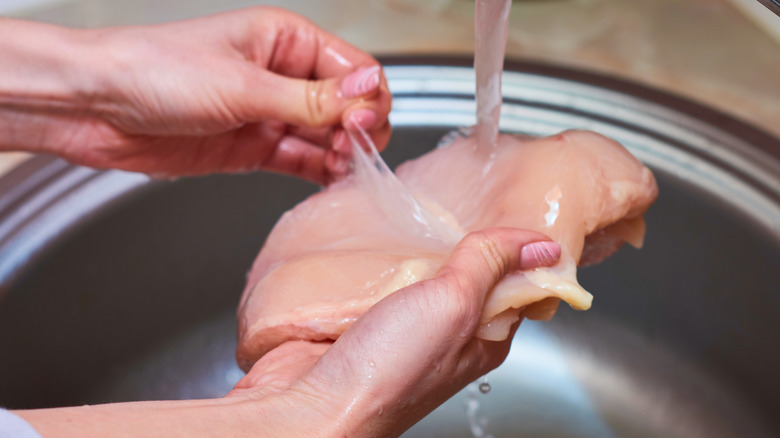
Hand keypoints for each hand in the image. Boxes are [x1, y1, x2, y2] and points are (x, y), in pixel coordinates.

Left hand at [0, 8, 390, 183]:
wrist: (96, 108)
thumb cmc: (153, 71)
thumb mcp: (242, 85)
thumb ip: (310, 97)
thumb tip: (368, 91)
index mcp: (285, 40)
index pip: (354, 68)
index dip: (367, 98)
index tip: (361, 125)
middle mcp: (283, 75)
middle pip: (348, 105)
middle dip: (359, 129)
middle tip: (353, 151)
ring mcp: (270, 114)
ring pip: (329, 137)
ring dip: (344, 155)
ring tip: (344, 170)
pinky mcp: (255, 147)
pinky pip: (303, 161)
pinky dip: (321, 172)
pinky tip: (331, 181)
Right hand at [228, 228, 561, 436]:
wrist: (312, 404)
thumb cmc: (389, 372)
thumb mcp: (456, 305)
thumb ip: (491, 267)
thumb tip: (541, 246)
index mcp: (484, 338)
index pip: (514, 283)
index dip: (514, 247)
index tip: (508, 206)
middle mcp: (447, 336)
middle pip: (465, 274)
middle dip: (458, 240)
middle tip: (451, 202)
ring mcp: (404, 329)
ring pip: (420, 275)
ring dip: (414, 250)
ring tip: (411, 215)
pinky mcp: (366, 322)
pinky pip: (380, 282)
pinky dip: (379, 263)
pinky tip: (375, 244)